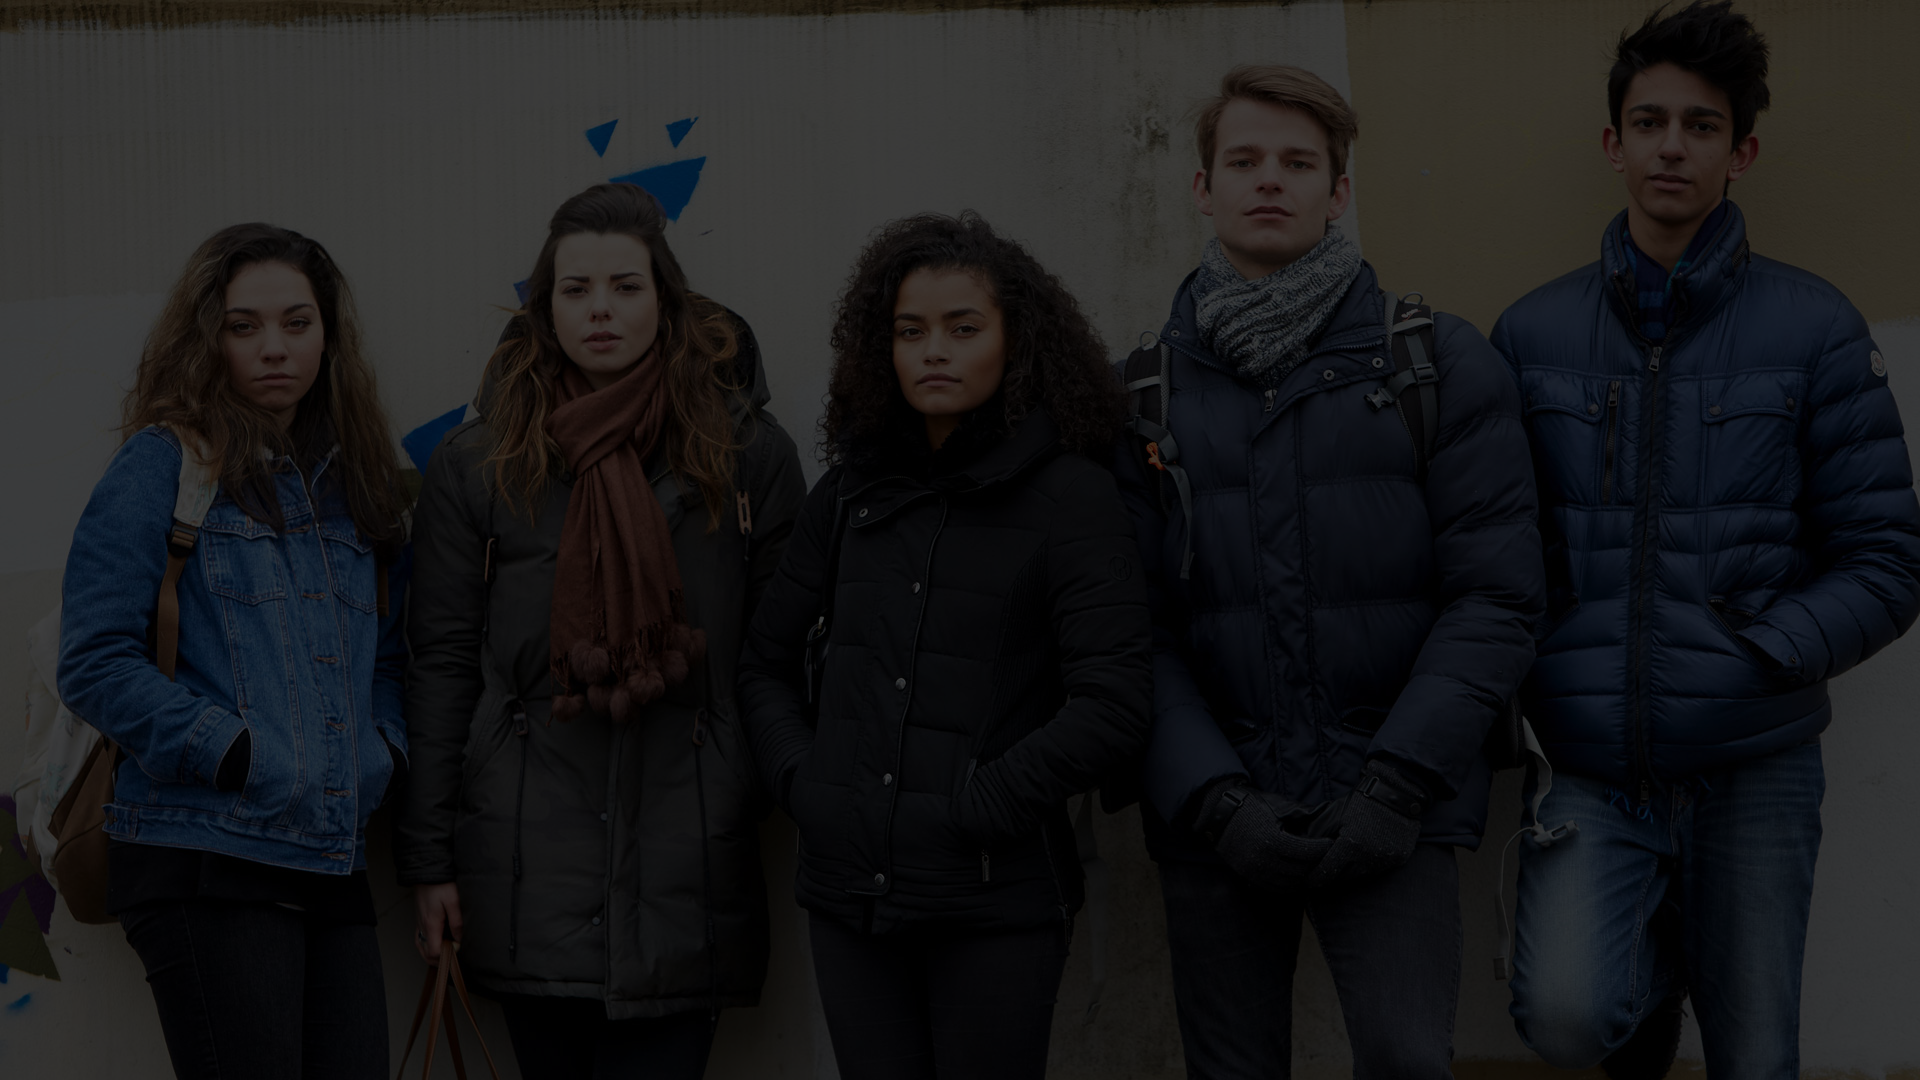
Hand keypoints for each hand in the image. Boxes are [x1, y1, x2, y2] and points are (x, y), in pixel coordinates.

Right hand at [414, 882, 463, 963]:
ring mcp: (418, 923)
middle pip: (426, 954)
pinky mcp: (419, 919)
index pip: (434, 952)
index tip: (458, 953)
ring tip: (446, 956)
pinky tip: (437, 943)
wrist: (427, 871)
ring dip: (432, 955)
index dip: (446, 957)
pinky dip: (427, 946)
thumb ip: (457, 922)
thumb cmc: (441, 884)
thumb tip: (459, 940)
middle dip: (439, 961)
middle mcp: (422, 926)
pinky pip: (420, 939)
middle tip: (453, 960)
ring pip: (421, 948)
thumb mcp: (454, 901)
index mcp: (430, 924)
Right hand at [1197, 781, 1333, 889]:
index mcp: (1273, 840)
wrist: (1218, 814)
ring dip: (1304, 877)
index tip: (1331, 844)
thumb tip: (1323, 819)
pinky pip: (1276, 888)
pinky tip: (1297, 876)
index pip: (1307, 852)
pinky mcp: (1250, 877)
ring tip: (1314, 867)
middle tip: (1327, 857)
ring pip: (1290, 884)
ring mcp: (1256, 871)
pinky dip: (1290, 885)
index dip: (1323, 849)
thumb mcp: (1276, 805)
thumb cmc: (1250, 805)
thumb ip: (1299, 815)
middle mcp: (1264, 860)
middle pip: (1301, 871)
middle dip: (1317, 864)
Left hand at [1307, 760, 1428, 888]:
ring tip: (1342, 867)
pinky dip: (1369, 865)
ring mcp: (1385, 860)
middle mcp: (1367, 856)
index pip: (1328, 871)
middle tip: (1324, 874)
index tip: (1309, 881)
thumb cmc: (1364, 799)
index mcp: (1350, 845)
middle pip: (1345, 876)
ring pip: (1362, 874)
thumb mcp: (1340, 815)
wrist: (1398, 793)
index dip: (1316, 878)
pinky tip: (1362, 859)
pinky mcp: (1398, 859)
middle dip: (1334, 874)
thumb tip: (1313, 850)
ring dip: (1352, 870)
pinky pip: (1379, 868)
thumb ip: (1327, 835)